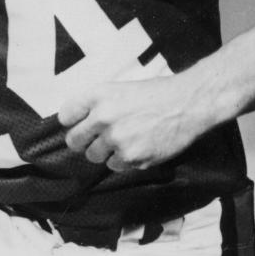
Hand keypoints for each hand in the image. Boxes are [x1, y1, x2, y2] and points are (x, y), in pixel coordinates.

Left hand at [58, 73, 206, 172]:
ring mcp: (117, 139)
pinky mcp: (132, 158)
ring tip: (125, 141)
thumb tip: (79, 123)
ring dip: (105, 152)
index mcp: (99, 95)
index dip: (73, 122)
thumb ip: (98, 104)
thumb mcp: (121, 89)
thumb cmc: (157, 93)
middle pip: (74, 141)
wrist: (188, 103)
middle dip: (83, 142)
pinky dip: (124, 161)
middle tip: (97, 139)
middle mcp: (103, 117)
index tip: (80, 124)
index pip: (66, 116)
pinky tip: (139, 146)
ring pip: (94, 156)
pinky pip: (115, 166)